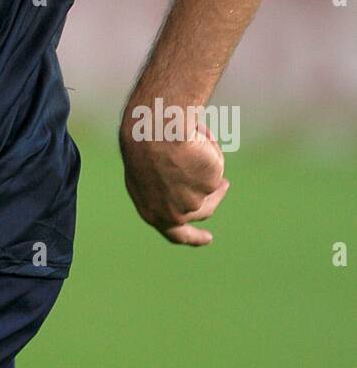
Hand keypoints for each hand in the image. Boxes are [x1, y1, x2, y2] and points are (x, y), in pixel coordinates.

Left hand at [118, 106, 229, 245]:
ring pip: (212, 186)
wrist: (151, 129)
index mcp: (150, 211)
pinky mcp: (208, 187)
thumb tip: (188, 178)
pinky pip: (215, 166)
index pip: (176, 234)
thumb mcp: (146, 169)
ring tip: (194, 140)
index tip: (208, 238)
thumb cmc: (142, 141)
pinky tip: (194, 138)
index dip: (194, 237)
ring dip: (208, 165)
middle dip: (215, 198)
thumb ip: (165, 185)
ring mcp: (191, 203)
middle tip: (225, 185)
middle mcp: (172, 214)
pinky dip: (210, 151)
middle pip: (202, 211)